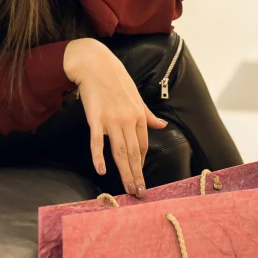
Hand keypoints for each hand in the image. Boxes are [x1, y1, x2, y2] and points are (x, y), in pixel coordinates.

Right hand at [63, 39, 167, 198]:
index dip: (141, 162)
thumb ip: (148, 114)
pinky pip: (97, 141)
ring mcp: (111, 120)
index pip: (143, 145)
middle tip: (140, 193)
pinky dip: (99, 157)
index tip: (140, 176)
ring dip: (125, 173)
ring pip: (120, 152)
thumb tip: (162, 124)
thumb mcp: (136, 96)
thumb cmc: (115, 79)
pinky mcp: (95, 118)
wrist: (94, 64)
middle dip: (137, 175)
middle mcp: (128, 119)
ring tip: (129, 189)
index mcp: (138, 115)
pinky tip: (102, 171)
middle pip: (134, 153)